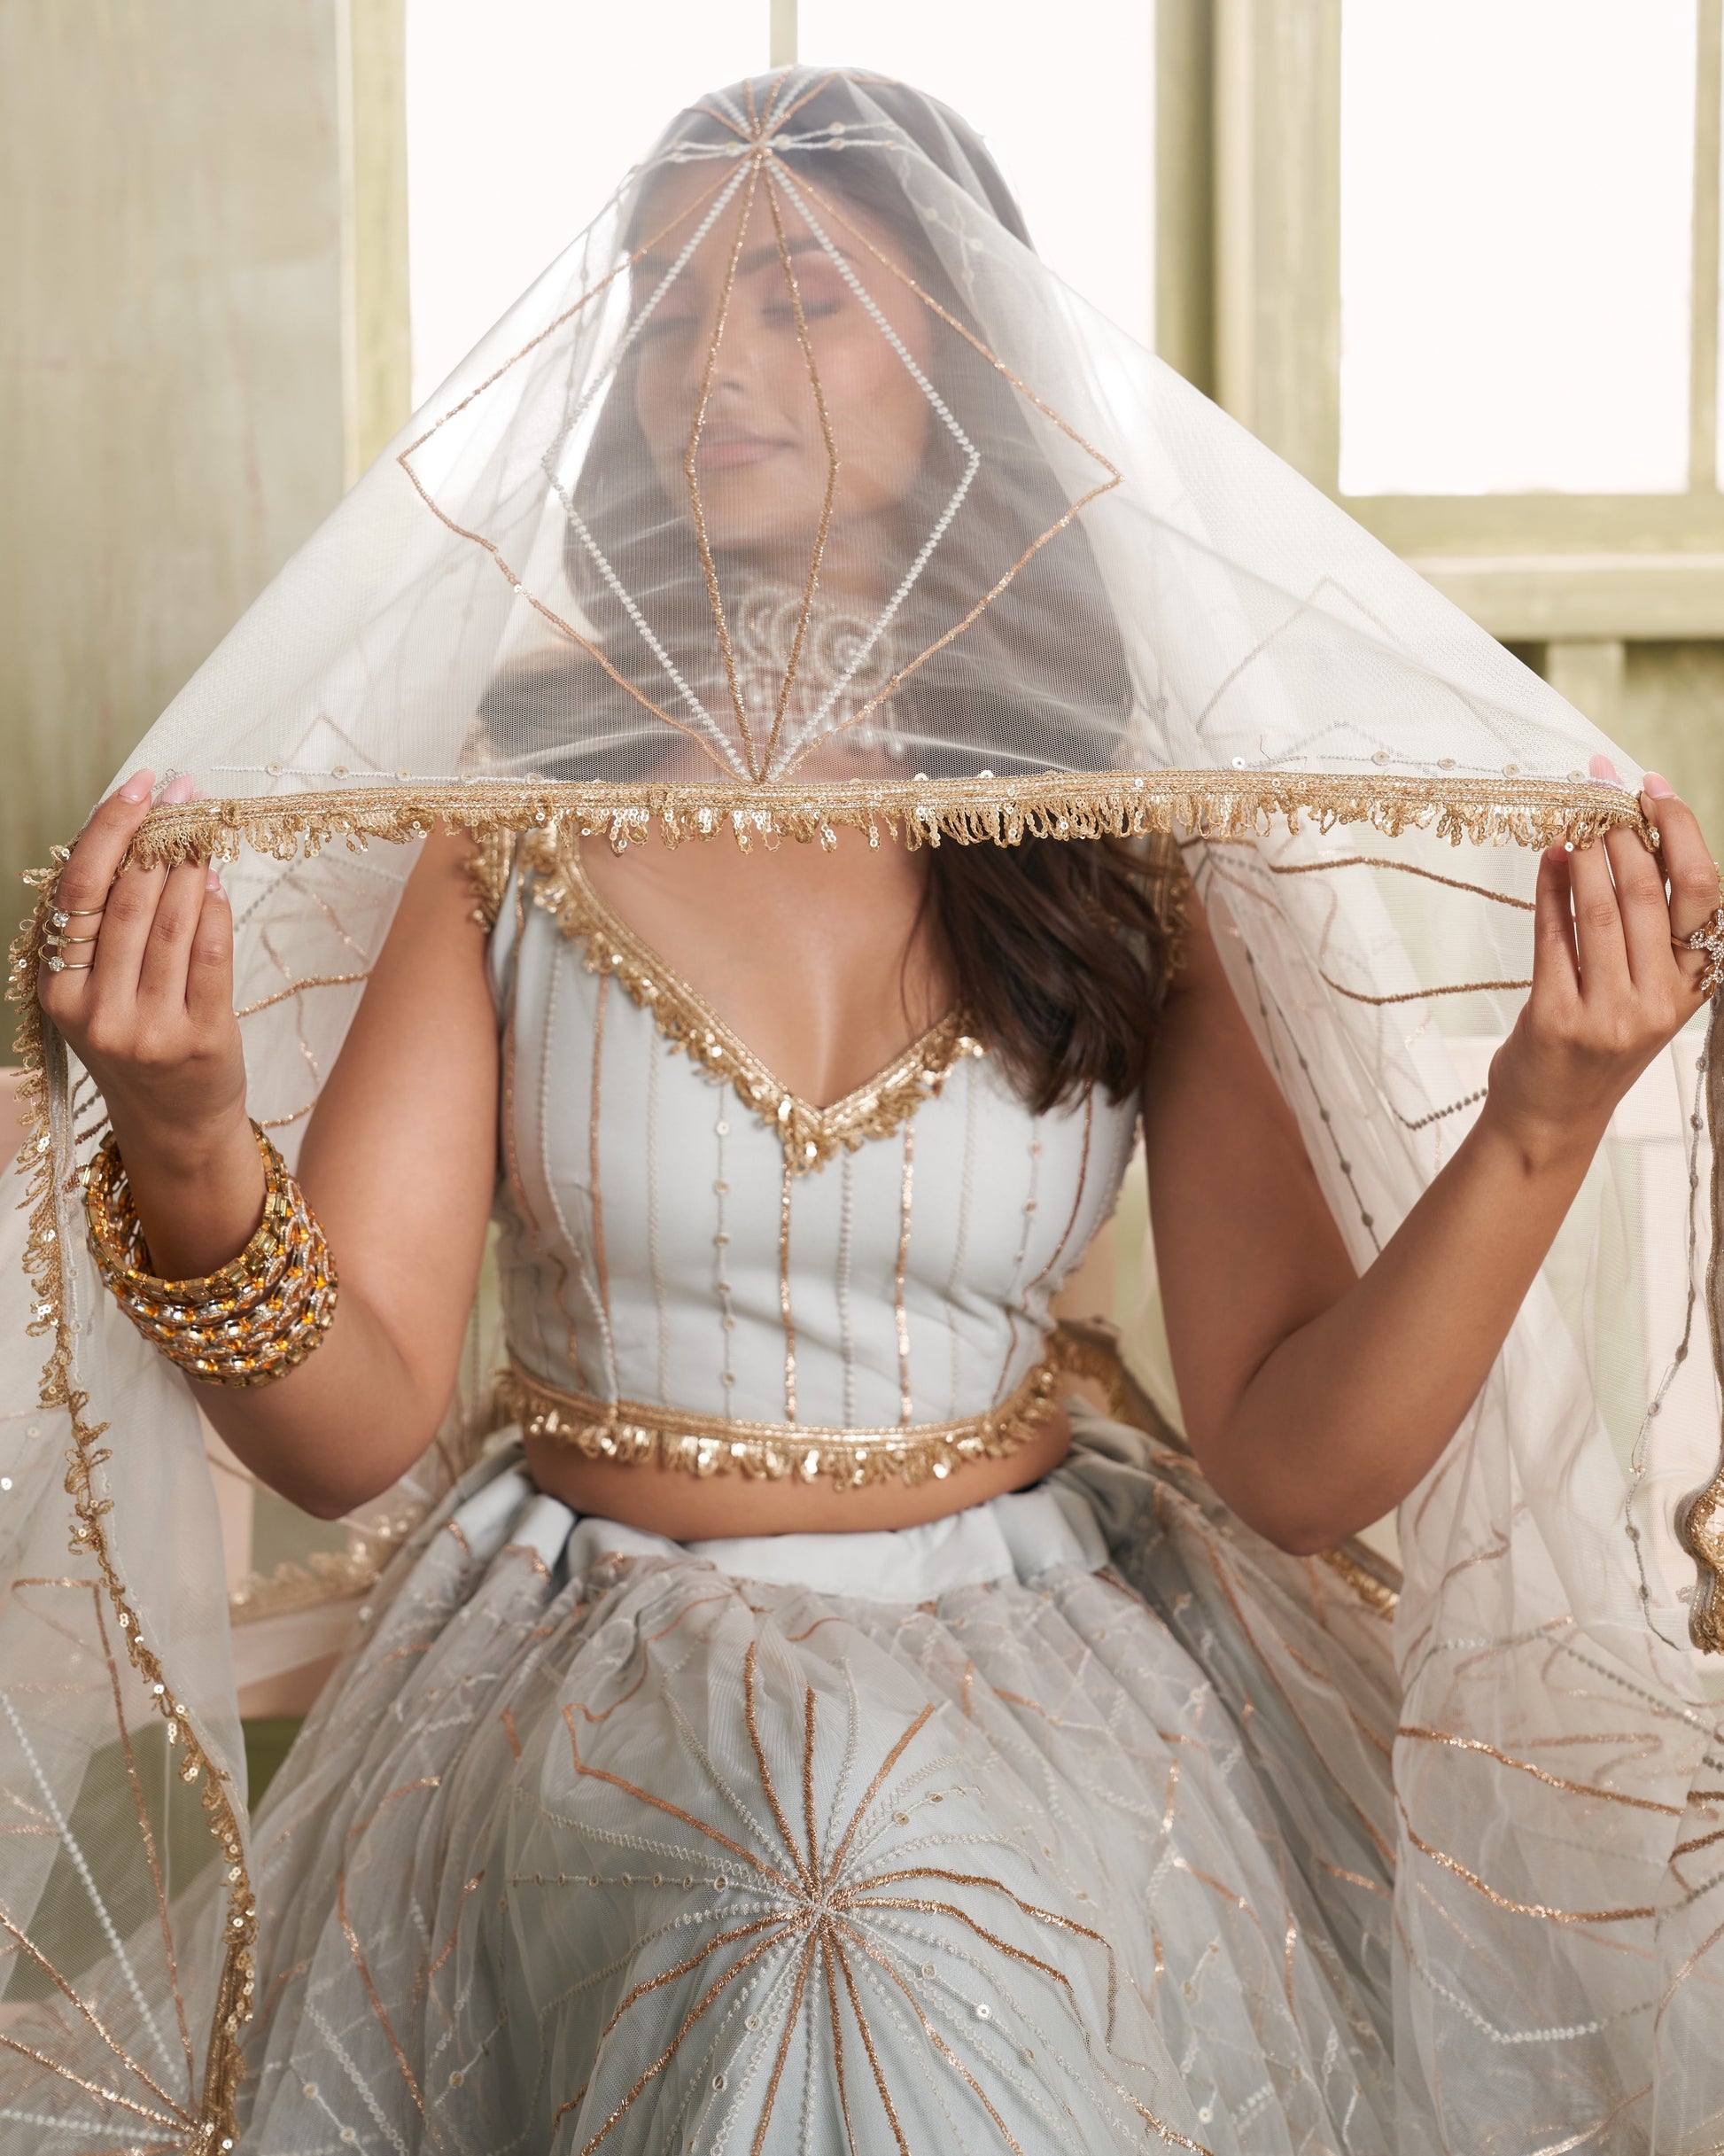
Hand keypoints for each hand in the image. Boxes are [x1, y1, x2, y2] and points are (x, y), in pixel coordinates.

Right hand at [37, 770, 261, 1273]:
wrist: (173, 1129)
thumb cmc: (138, 1046)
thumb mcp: (101, 996)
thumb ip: (107, 931)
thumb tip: (143, 840)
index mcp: (61, 992)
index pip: (80, 892)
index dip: (111, 830)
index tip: (142, 784)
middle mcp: (97, 1011)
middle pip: (127, 901)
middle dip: (159, 838)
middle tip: (185, 794)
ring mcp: (149, 1029)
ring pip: (171, 924)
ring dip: (192, 867)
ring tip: (204, 831)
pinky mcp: (201, 1040)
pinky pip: (211, 957)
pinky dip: (216, 911)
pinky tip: (218, 882)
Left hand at [1486, 755, 1719, 1168]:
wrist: (1551, 1118)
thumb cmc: (1599, 1045)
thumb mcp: (1646, 994)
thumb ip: (1650, 933)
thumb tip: (1634, 839)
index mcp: (1694, 986)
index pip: (1702, 893)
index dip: (1679, 831)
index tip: (1652, 787)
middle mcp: (1660, 1000)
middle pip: (1648, 891)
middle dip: (1622, 831)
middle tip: (1599, 794)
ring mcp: (1610, 1013)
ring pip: (1601, 907)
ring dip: (1584, 852)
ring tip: (1572, 818)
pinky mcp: (1558, 1019)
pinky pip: (1553, 936)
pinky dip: (1549, 888)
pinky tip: (1547, 857)